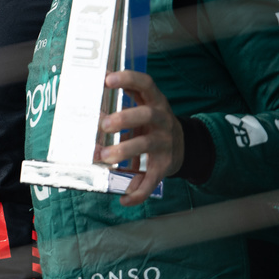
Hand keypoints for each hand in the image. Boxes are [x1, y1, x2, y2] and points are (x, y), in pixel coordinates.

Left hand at [98, 70, 183, 206]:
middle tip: (103, 124)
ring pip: (146, 145)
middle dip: (124, 118)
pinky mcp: (164, 166)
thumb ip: (125, 99)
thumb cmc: (152, 123)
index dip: (128, 79)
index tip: (108, 78)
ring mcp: (164, 143)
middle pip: (146, 115)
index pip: (145, 84)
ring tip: (104, 157)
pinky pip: (152, 181)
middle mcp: (162, 120)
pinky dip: (138, 192)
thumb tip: (95, 95)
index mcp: (155, 102)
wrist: (184, 146)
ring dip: (124, 150)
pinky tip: (124, 199)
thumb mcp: (144, 106)